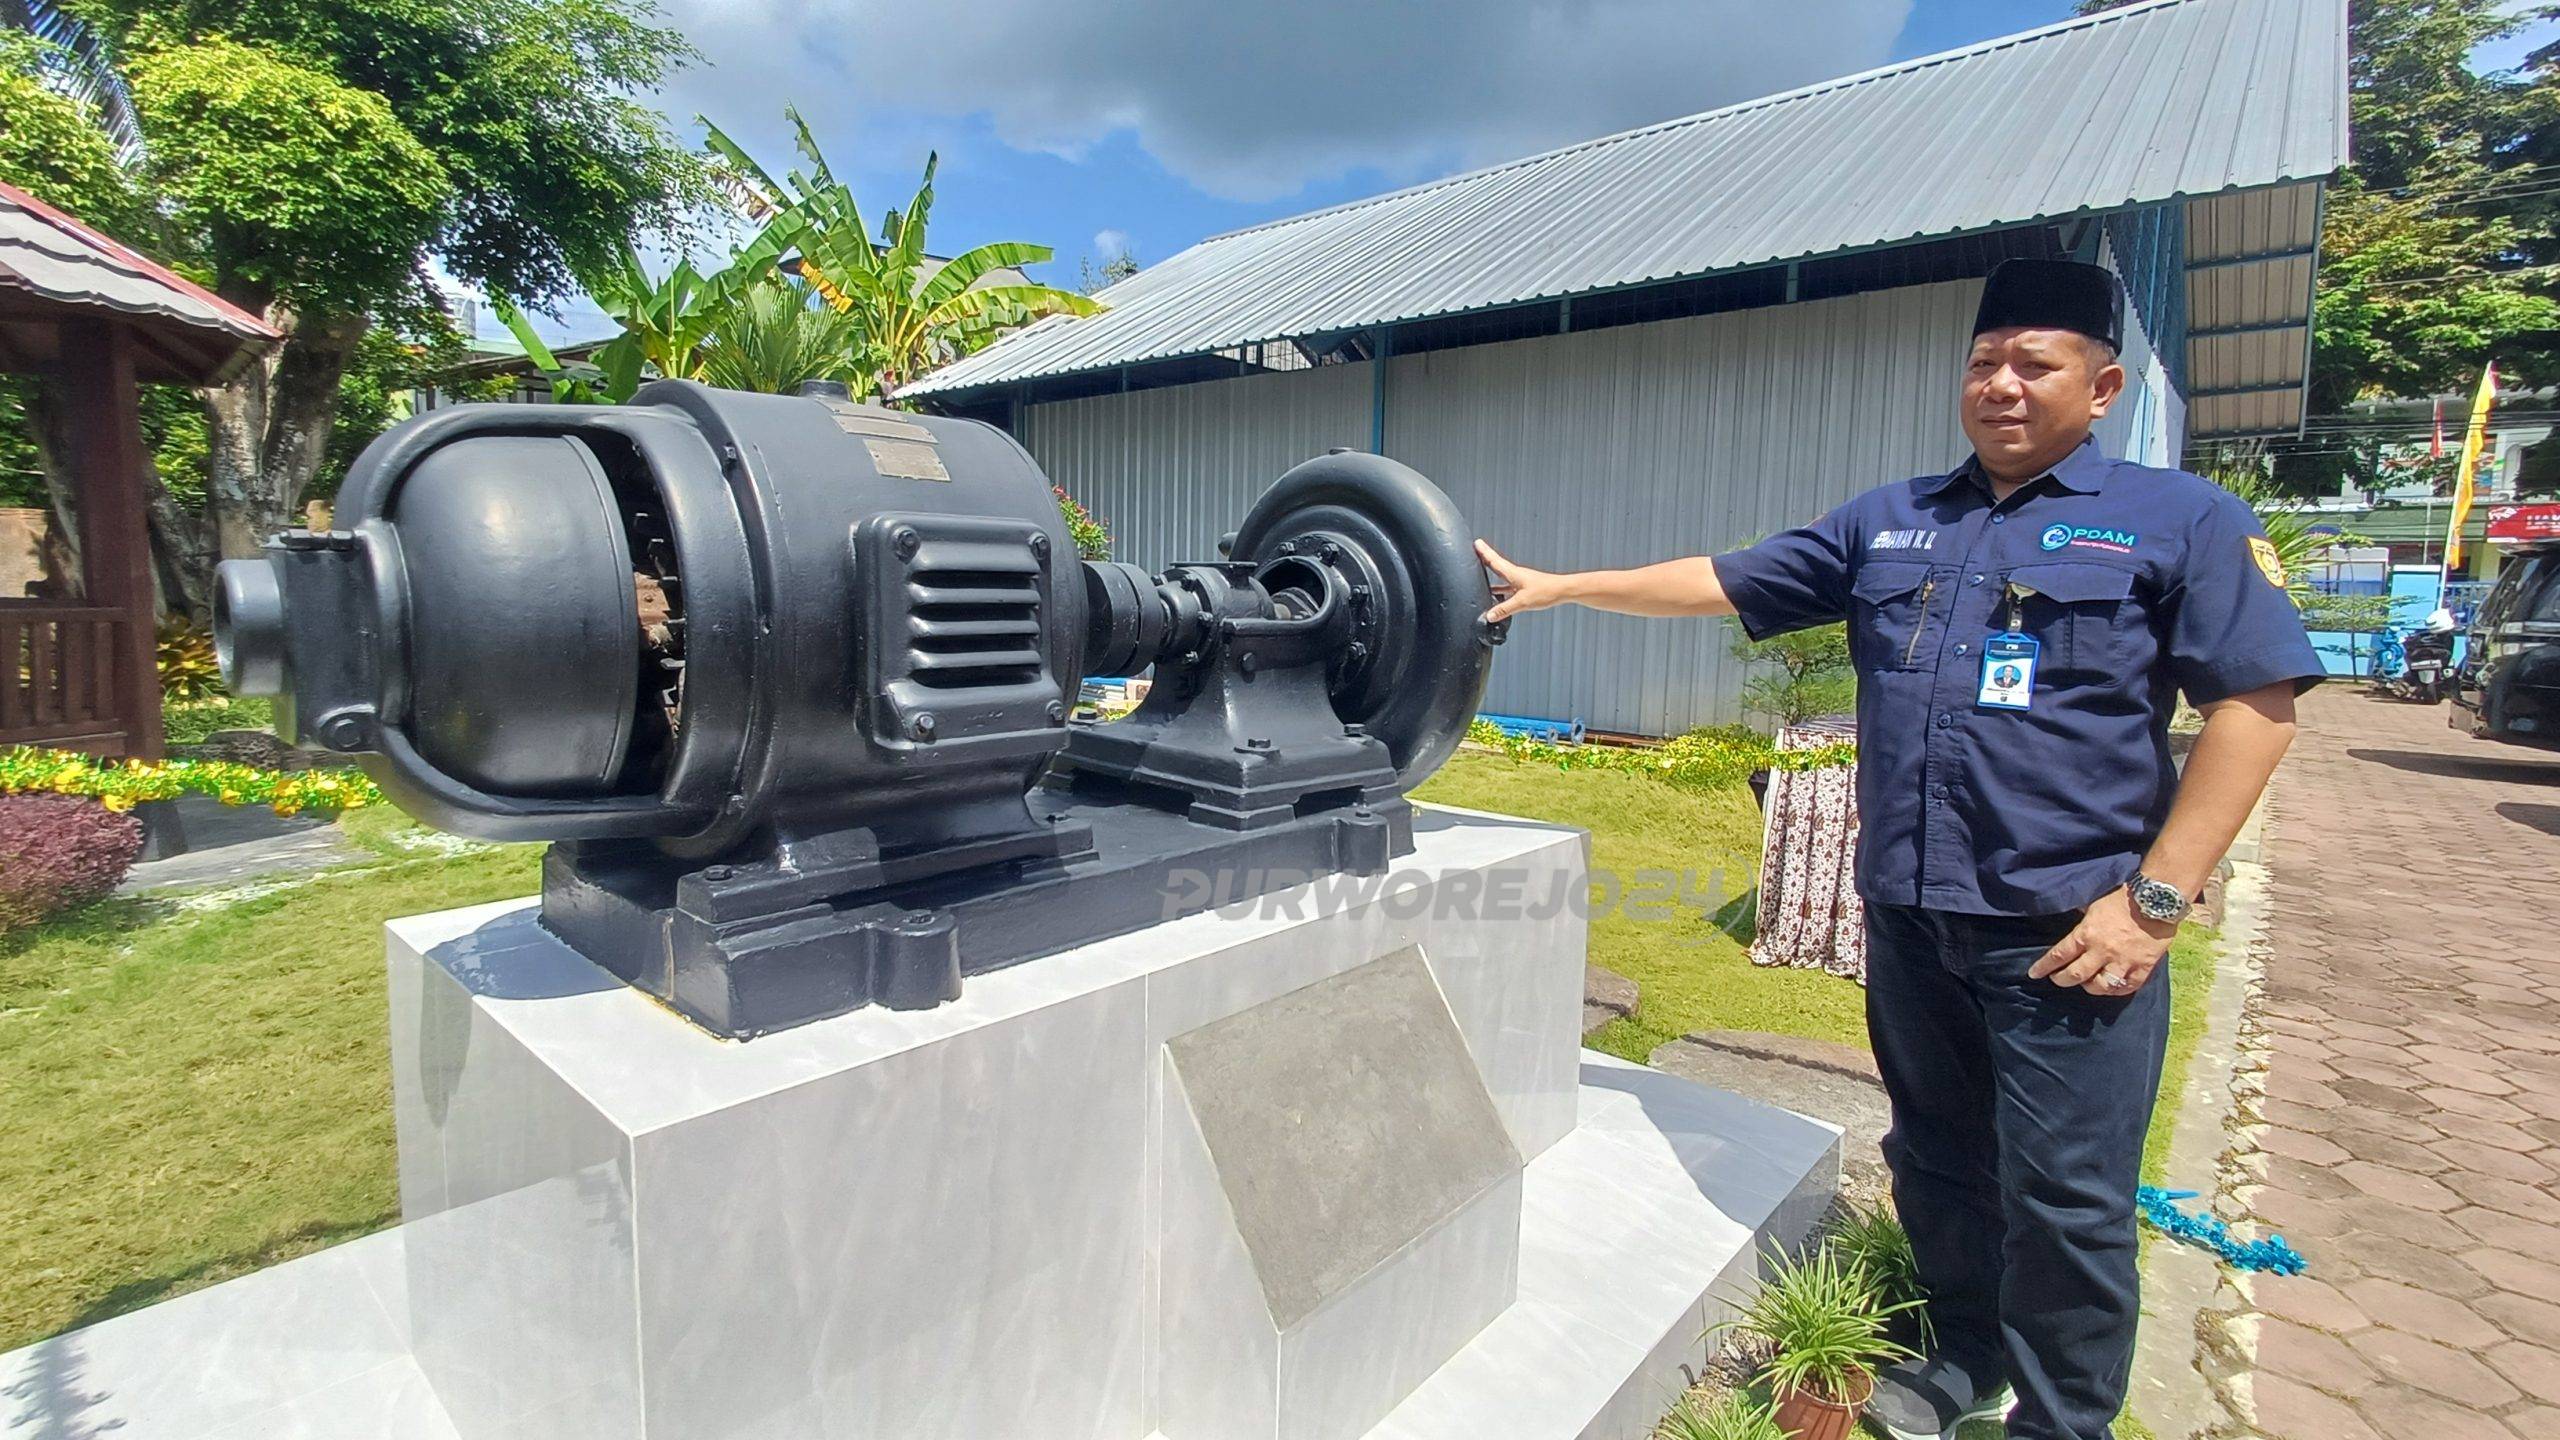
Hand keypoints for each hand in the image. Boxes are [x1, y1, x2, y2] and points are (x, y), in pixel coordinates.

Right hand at [1477, 540, 1572, 622]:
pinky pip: (1508, 588)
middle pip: (1496, 565)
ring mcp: (1520, 581)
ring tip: (1480, 575)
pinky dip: (1500, 590)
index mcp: (1513, 573)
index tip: (1476, 543)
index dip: (1484, 552)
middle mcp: (1515, 574)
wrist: (1563, 591)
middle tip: (1476, 552)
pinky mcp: (1525, 588)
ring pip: (1501, 577)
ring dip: (1492, 574)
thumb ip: (1504, 609)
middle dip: (1485, 558)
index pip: (1494, 560)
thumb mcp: (1522, 602)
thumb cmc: (1546, 591)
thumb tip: (1490, 616)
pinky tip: (1497, 597)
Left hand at [2028, 886, 2175, 994]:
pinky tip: (2112, 987)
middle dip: (2062, 980)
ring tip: (2087, 983)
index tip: (2034, 974)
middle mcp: (2102, 951)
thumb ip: (2082, 917)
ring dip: (2090, 987)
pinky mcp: (2143, 967)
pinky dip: (2118, 990)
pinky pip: (2128, 987)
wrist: (2157, 899)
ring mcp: (2123, 962)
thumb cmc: (2123, 896)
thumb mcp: (2094, 903)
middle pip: (2075, 975)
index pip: (2058, 955)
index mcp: (2086, 934)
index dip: (2043, 967)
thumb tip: (2073, 916)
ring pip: (2101, 987)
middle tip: (2058, 979)